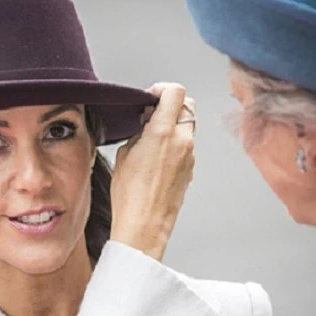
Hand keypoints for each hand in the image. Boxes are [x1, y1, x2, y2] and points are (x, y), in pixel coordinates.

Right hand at [110, 82, 195, 260]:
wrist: (144, 225)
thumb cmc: (130, 196)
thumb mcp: (125, 155)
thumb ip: (139, 133)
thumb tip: (147, 125)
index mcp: (163, 133)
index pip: (175, 92)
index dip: (161, 90)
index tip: (150, 98)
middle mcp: (182, 141)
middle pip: (186, 106)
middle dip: (169, 106)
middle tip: (151, 115)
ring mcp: (190, 156)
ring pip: (187, 126)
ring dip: (172, 125)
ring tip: (151, 139)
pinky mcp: (191, 169)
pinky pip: (186, 146)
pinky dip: (175, 143)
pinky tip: (156, 158)